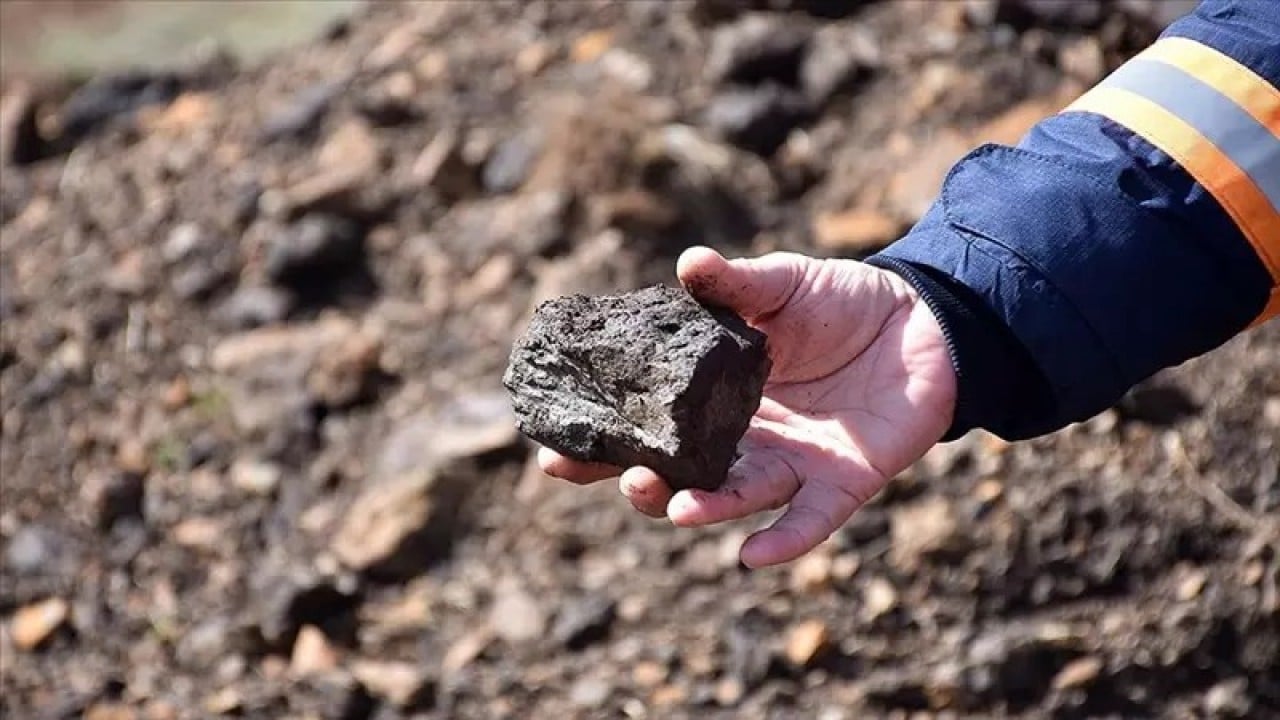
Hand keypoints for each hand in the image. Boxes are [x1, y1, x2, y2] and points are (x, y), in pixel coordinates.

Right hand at [539, 246, 956, 567]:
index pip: (649, 426)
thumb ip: (735, 286)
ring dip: (702, 507)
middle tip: (614, 475)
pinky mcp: (842, 482)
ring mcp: (791, 464)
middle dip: (642, 483)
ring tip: (670, 504)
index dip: (604, 441)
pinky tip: (752, 556)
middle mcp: (745, 439)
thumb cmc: (843, 302)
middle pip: (681, 474)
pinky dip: (783, 541)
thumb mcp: (783, 284)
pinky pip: (809, 520)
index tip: (552, 448)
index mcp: (716, 396)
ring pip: (736, 496)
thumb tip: (687, 263)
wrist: (924, 322)